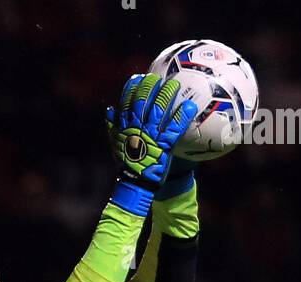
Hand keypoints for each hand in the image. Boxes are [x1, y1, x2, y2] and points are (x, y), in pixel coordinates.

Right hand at [105, 74, 198, 213]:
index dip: (132, 88)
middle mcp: (137, 129)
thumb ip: (113, 127)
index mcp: (125, 127)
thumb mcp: (116, 145)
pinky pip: (174, 128)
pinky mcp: (163, 146)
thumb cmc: (127, 165)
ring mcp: (151, 136)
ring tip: (175, 84)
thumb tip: (110, 110)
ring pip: (158, 111)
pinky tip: (190, 106)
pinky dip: (182, 115)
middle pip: (142, 102)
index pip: (126, 103)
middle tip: (157, 76)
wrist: (135, 185)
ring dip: (167, 95)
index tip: (137, 78)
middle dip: (150, 86)